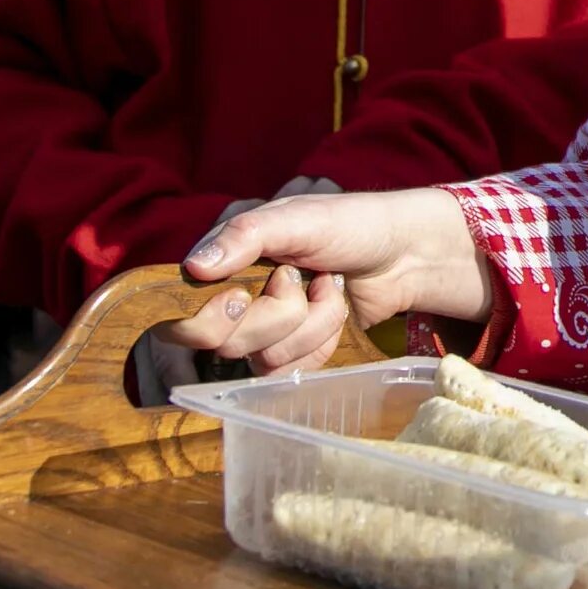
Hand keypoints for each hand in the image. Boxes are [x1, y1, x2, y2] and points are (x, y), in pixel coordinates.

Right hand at [144, 179, 343, 386]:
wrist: (403, 253)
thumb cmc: (349, 223)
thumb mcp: (298, 218)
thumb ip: (245, 235)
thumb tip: (194, 268)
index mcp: (224, 264)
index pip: (184, 317)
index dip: (213, 317)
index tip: (243, 296)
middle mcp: (237, 302)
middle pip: (227, 343)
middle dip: (277, 314)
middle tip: (300, 280)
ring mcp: (266, 331)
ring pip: (266, 358)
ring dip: (311, 323)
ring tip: (327, 287)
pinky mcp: (294, 352)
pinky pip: (294, 370)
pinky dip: (322, 341)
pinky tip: (337, 312)